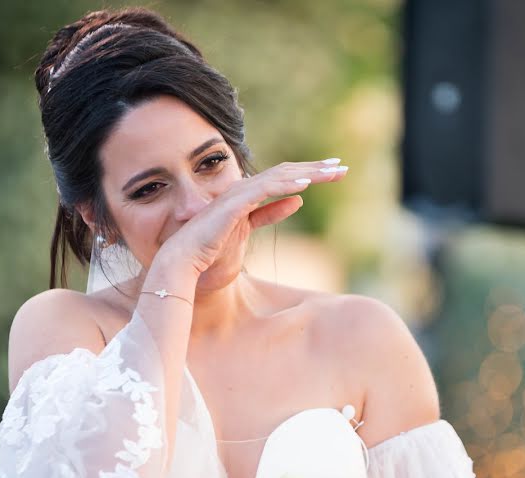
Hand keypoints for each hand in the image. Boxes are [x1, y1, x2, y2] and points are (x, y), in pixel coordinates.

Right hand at [156, 159, 348, 274]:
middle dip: (315, 169)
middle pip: (286, 172)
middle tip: (341, 167)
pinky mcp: (233, 207)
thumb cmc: (211, 253)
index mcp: (248, 195)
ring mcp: (238, 196)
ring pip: (279, 178)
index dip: (308, 173)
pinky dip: (284, 185)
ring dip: (308, 174)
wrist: (183, 264)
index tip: (332, 172)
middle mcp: (243, 190)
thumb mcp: (249, 231)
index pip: (283, 178)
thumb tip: (296, 202)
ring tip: (333, 172)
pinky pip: (263, 191)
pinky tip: (305, 185)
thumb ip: (271, 214)